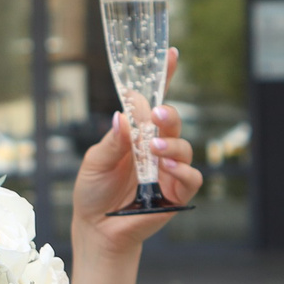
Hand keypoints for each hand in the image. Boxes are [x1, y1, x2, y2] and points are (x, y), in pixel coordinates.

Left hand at [72, 49, 203, 251]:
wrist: (95, 228)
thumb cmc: (93, 192)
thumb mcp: (93, 162)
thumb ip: (110, 142)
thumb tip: (123, 116)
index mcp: (136, 135)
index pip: (153, 102)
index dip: (164, 78)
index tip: (170, 54)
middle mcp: (155, 148)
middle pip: (172, 122)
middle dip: (169, 114)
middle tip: (159, 114)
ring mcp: (168, 170)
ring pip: (184, 147)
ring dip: (172, 144)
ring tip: (155, 150)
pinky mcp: (176, 193)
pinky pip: (191, 178)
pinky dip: (182, 171)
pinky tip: (167, 170)